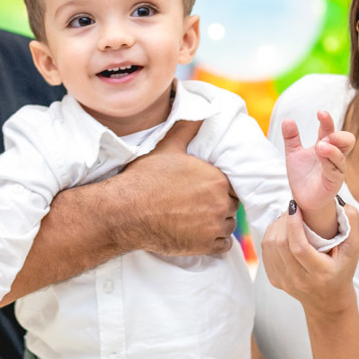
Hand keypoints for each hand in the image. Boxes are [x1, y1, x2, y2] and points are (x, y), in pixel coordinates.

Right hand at [119, 120, 237, 256]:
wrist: (127, 211)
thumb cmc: (146, 178)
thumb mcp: (168, 147)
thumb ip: (188, 129)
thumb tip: (201, 112)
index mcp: (217, 179)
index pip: (232, 185)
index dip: (219, 187)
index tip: (203, 190)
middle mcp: (221, 203)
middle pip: (232, 206)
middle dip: (219, 205)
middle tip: (197, 204)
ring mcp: (214, 226)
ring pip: (228, 225)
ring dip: (217, 223)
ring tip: (196, 219)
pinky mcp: (205, 246)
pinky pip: (222, 246)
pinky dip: (214, 242)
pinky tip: (198, 234)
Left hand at [260, 201, 358, 319]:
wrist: (329, 300)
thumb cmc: (342, 271)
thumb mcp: (354, 250)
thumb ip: (352, 225)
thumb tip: (342, 204)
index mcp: (320, 273)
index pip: (299, 248)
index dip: (293, 225)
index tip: (295, 207)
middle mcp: (299, 280)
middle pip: (280, 245)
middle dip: (283, 221)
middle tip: (292, 209)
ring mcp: (284, 281)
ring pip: (269, 246)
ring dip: (275, 226)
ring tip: (287, 218)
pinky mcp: (275, 280)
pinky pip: (265, 252)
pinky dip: (270, 236)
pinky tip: (281, 231)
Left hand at [282, 112, 354, 219]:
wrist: (302, 197)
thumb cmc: (302, 175)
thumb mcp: (293, 153)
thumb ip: (291, 137)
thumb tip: (287, 120)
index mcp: (325, 146)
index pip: (330, 130)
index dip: (327, 121)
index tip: (320, 113)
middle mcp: (333, 156)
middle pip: (347, 140)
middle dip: (338, 134)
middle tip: (326, 135)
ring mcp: (335, 169)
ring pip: (342, 156)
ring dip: (332, 149)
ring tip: (320, 145)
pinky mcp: (334, 182)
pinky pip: (335, 170)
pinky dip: (329, 161)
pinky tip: (321, 155)